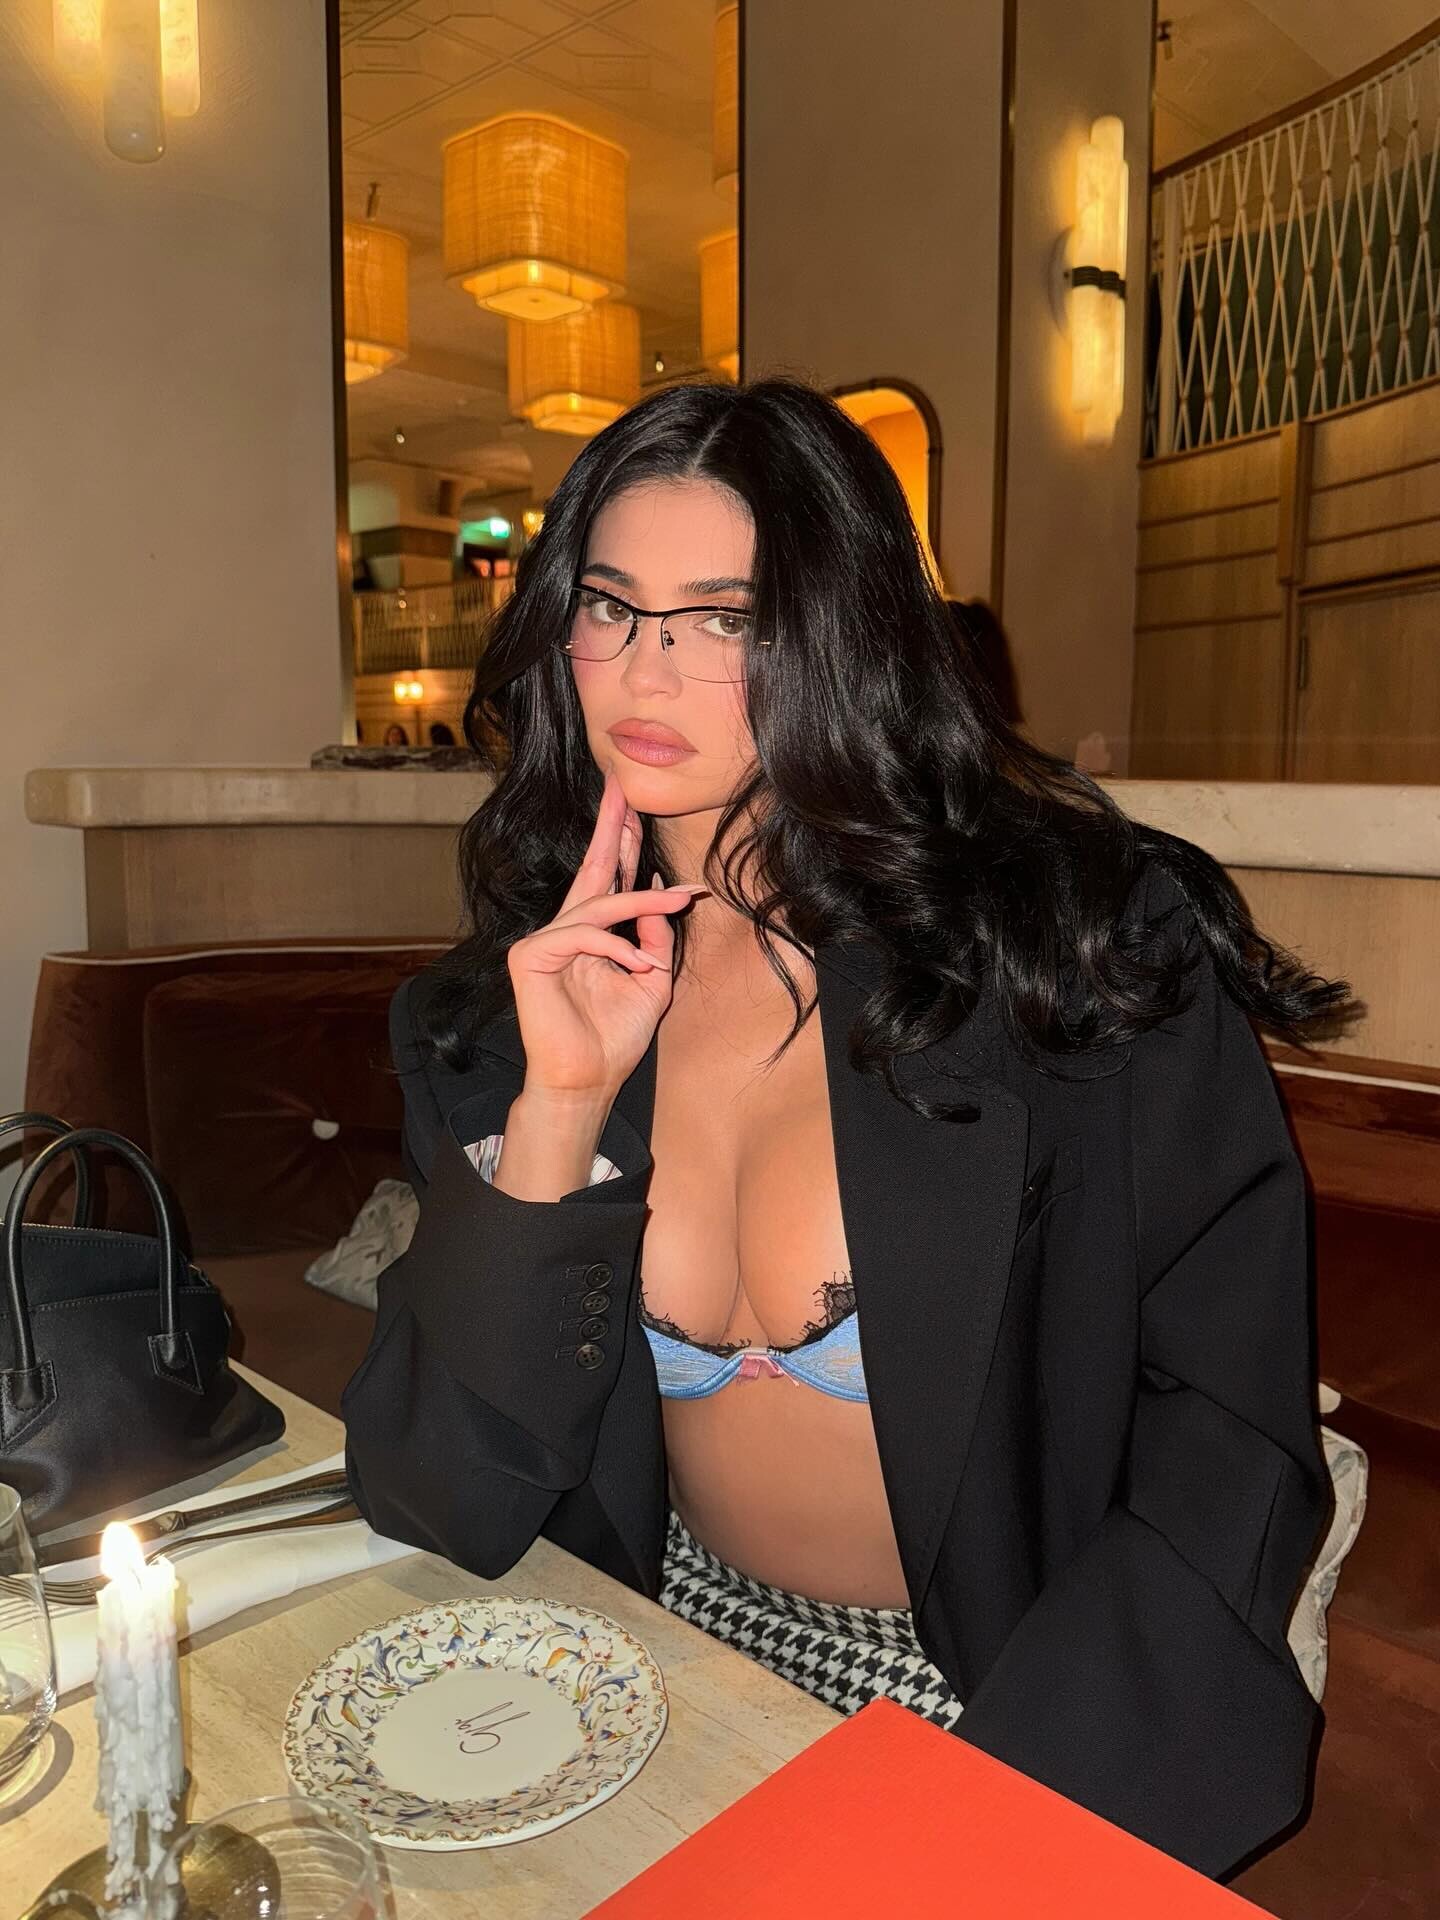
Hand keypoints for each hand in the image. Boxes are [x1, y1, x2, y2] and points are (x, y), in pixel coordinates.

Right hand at [506, 768, 706, 1098]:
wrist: (586, 1081)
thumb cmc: (614, 1038)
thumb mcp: (652, 983)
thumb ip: (654, 940)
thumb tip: (657, 893)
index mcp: (592, 934)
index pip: (608, 880)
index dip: (623, 844)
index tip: (635, 808)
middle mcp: (566, 930)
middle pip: (591, 869)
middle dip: (610, 828)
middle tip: (622, 788)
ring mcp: (544, 941)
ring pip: (598, 903)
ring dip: (642, 901)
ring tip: (677, 899)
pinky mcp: (529, 956)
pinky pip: (581, 935)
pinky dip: (615, 948)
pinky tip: (635, 967)